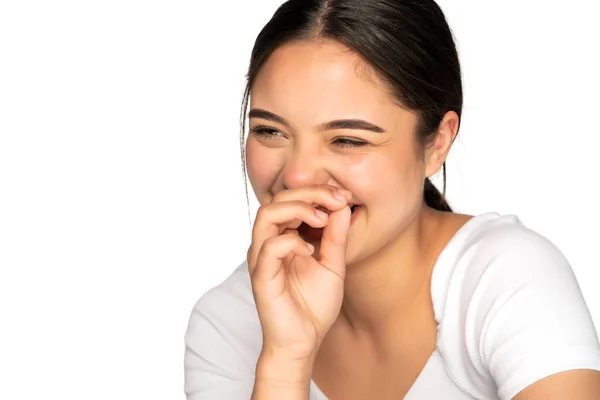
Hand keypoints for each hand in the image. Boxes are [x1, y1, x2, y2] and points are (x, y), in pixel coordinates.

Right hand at [248, 184, 351, 363]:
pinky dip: (293, 241)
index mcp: (282, 238)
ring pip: (266, 214)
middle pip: (277, 199)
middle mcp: (268, 243)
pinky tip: (311, 251)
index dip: (316, 192)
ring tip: (322, 219)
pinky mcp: (261, 275)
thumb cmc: (313, 305)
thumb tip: (342, 206)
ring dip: (298, 208)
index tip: (344, 197)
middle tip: (337, 199)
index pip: (290, 199)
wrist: (303, 342)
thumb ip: (335, 236)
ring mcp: (261, 258)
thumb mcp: (332, 264)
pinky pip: (270, 246)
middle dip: (309, 193)